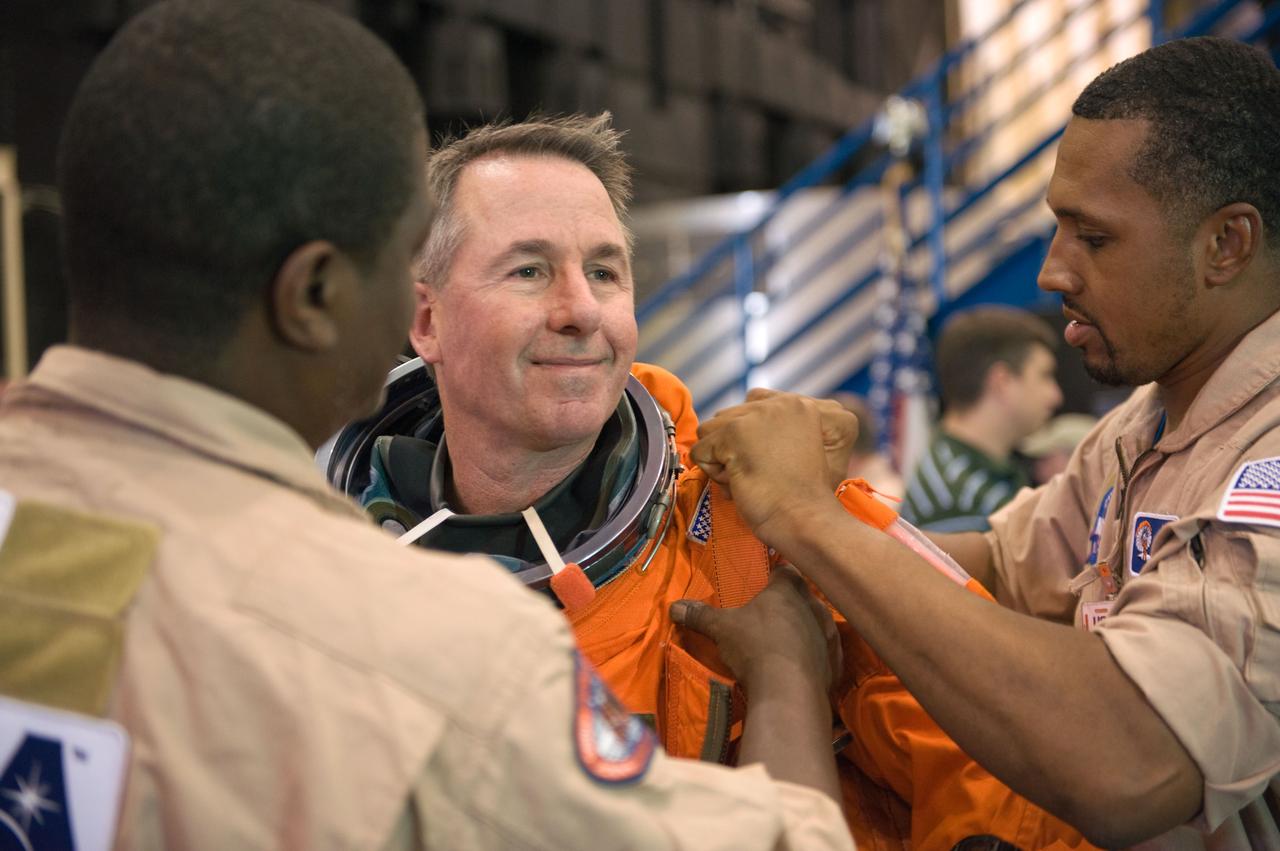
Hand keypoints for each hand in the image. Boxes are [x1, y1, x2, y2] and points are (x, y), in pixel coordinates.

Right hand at [669, 564, 841, 694]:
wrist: (789, 690)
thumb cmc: (755, 646)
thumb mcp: (722, 628)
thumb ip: (701, 615)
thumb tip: (674, 606)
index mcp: (788, 590)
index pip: (786, 571)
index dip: (775, 576)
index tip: (765, 584)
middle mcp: (814, 606)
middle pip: (804, 596)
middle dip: (791, 603)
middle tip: (772, 615)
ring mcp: (829, 634)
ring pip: (818, 624)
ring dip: (805, 630)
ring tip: (786, 642)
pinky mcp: (836, 661)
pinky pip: (826, 653)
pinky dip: (815, 657)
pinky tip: (801, 666)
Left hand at [691, 389, 853, 539]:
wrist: (805, 518)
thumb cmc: (799, 496)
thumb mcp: (792, 449)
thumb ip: (767, 432)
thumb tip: (727, 428)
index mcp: (797, 406)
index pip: (747, 411)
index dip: (747, 442)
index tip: (769, 464)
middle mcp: (778, 403)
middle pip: (726, 419)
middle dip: (732, 449)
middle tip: (759, 474)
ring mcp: (754, 416)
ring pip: (709, 431)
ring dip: (720, 458)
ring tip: (748, 477)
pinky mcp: (734, 432)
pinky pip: (700, 450)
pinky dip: (712, 472)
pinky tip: (739, 482)